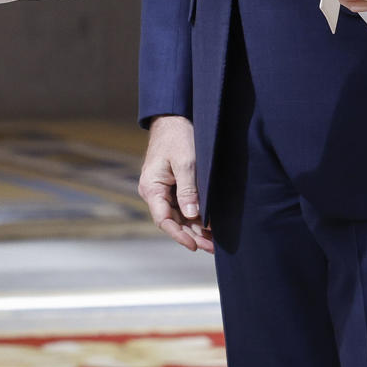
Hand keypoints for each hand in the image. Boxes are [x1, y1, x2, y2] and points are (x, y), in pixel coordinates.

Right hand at [137, 116, 211, 252]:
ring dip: (195, 229)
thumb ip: (188, 189)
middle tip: (213, 248)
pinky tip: (210, 226)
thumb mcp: (185, 161)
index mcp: (151, 188)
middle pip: (173, 222)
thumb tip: (192, 216)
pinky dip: (196, 217)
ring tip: (214, 243)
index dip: (179, 235)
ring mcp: (163, 190)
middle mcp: (155, 192)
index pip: (164, 220)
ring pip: (179, 217)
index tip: (195, 245)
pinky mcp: (173, 186)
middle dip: (192, 236)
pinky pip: (183, 207)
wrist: (172, 118)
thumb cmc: (177, 136)